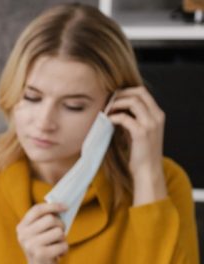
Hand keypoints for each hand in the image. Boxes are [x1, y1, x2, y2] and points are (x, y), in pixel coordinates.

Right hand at [17, 203, 67, 263]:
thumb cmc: (42, 250)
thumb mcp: (38, 234)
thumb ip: (44, 221)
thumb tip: (61, 207)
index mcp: (21, 228)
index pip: (37, 210)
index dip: (52, 206)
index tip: (65, 207)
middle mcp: (23, 236)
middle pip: (50, 219)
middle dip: (60, 225)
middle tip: (59, 234)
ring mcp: (31, 246)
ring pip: (58, 232)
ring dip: (62, 239)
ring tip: (57, 246)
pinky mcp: (42, 255)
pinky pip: (63, 245)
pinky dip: (64, 250)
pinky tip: (58, 255)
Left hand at [107, 87, 167, 204]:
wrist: (147, 171)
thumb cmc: (140, 153)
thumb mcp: (138, 132)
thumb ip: (132, 119)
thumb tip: (115, 108)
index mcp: (157, 115)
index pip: (143, 92)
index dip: (126, 91)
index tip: (113, 97)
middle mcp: (157, 117)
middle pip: (139, 92)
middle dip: (121, 94)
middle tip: (107, 101)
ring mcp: (151, 124)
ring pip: (133, 102)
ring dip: (116, 103)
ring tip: (106, 110)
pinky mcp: (142, 133)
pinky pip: (125, 118)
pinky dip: (114, 116)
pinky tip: (107, 120)